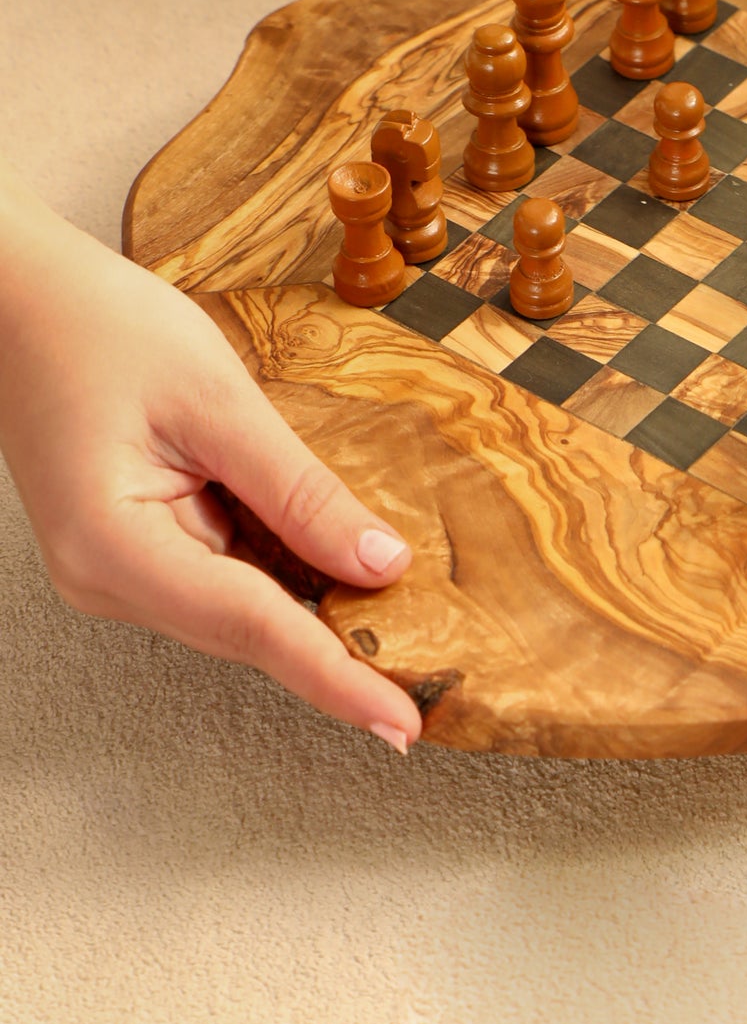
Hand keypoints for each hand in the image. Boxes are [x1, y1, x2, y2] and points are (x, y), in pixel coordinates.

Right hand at [0, 176, 421, 752]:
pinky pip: (229, 573)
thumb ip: (301, 489)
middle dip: (341, 653)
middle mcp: (109, 579)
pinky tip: (343, 561)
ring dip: (321, 612)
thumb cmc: (99, 331)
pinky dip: (289, 571)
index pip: (254, 627)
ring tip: (406, 627)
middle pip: (250, 630)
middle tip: (430, 684)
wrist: (21, 302)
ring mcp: (120, 568)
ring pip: (244, 608)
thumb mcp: (219, 402)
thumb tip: (380, 562)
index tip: (401, 721)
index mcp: (115, 549)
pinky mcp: (140, 545)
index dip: (337, 677)